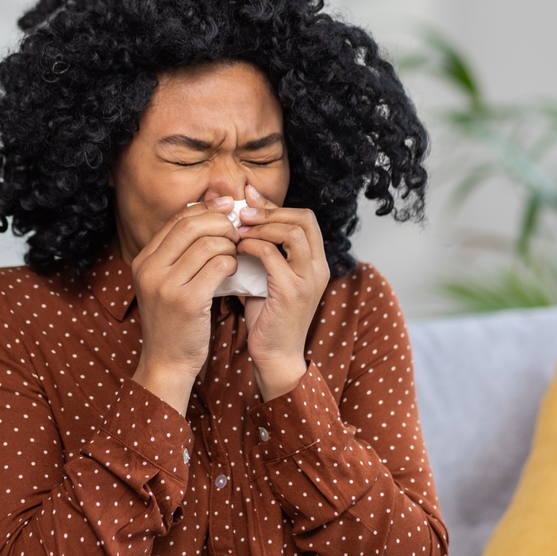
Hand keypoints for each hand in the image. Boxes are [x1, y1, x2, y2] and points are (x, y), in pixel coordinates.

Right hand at [131, 196, 239, 414]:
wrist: (166, 362)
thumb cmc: (174, 320)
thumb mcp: (166, 282)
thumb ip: (180, 252)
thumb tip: (208, 213)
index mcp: (143, 260)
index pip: (177, 219)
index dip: (205, 208)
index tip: (226, 207)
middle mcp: (150, 269)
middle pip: (191, 225)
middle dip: (220, 222)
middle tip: (237, 230)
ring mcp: (166, 285)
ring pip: (208, 244)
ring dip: (229, 245)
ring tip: (235, 254)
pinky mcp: (187, 301)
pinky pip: (218, 266)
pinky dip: (232, 263)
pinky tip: (234, 270)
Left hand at [237, 185, 329, 400]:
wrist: (275, 357)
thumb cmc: (267, 317)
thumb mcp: (267, 276)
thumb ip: (261, 250)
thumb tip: (241, 220)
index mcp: (316, 262)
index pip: (305, 218)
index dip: (276, 205)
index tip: (249, 198)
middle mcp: (319, 268)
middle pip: (304, 218)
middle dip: (271, 209)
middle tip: (242, 211)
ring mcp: (308, 280)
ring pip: (293, 232)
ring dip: (262, 225)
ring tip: (239, 228)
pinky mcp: (292, 292)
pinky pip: (272, 255)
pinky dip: (253, 246)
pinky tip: (237, 249)